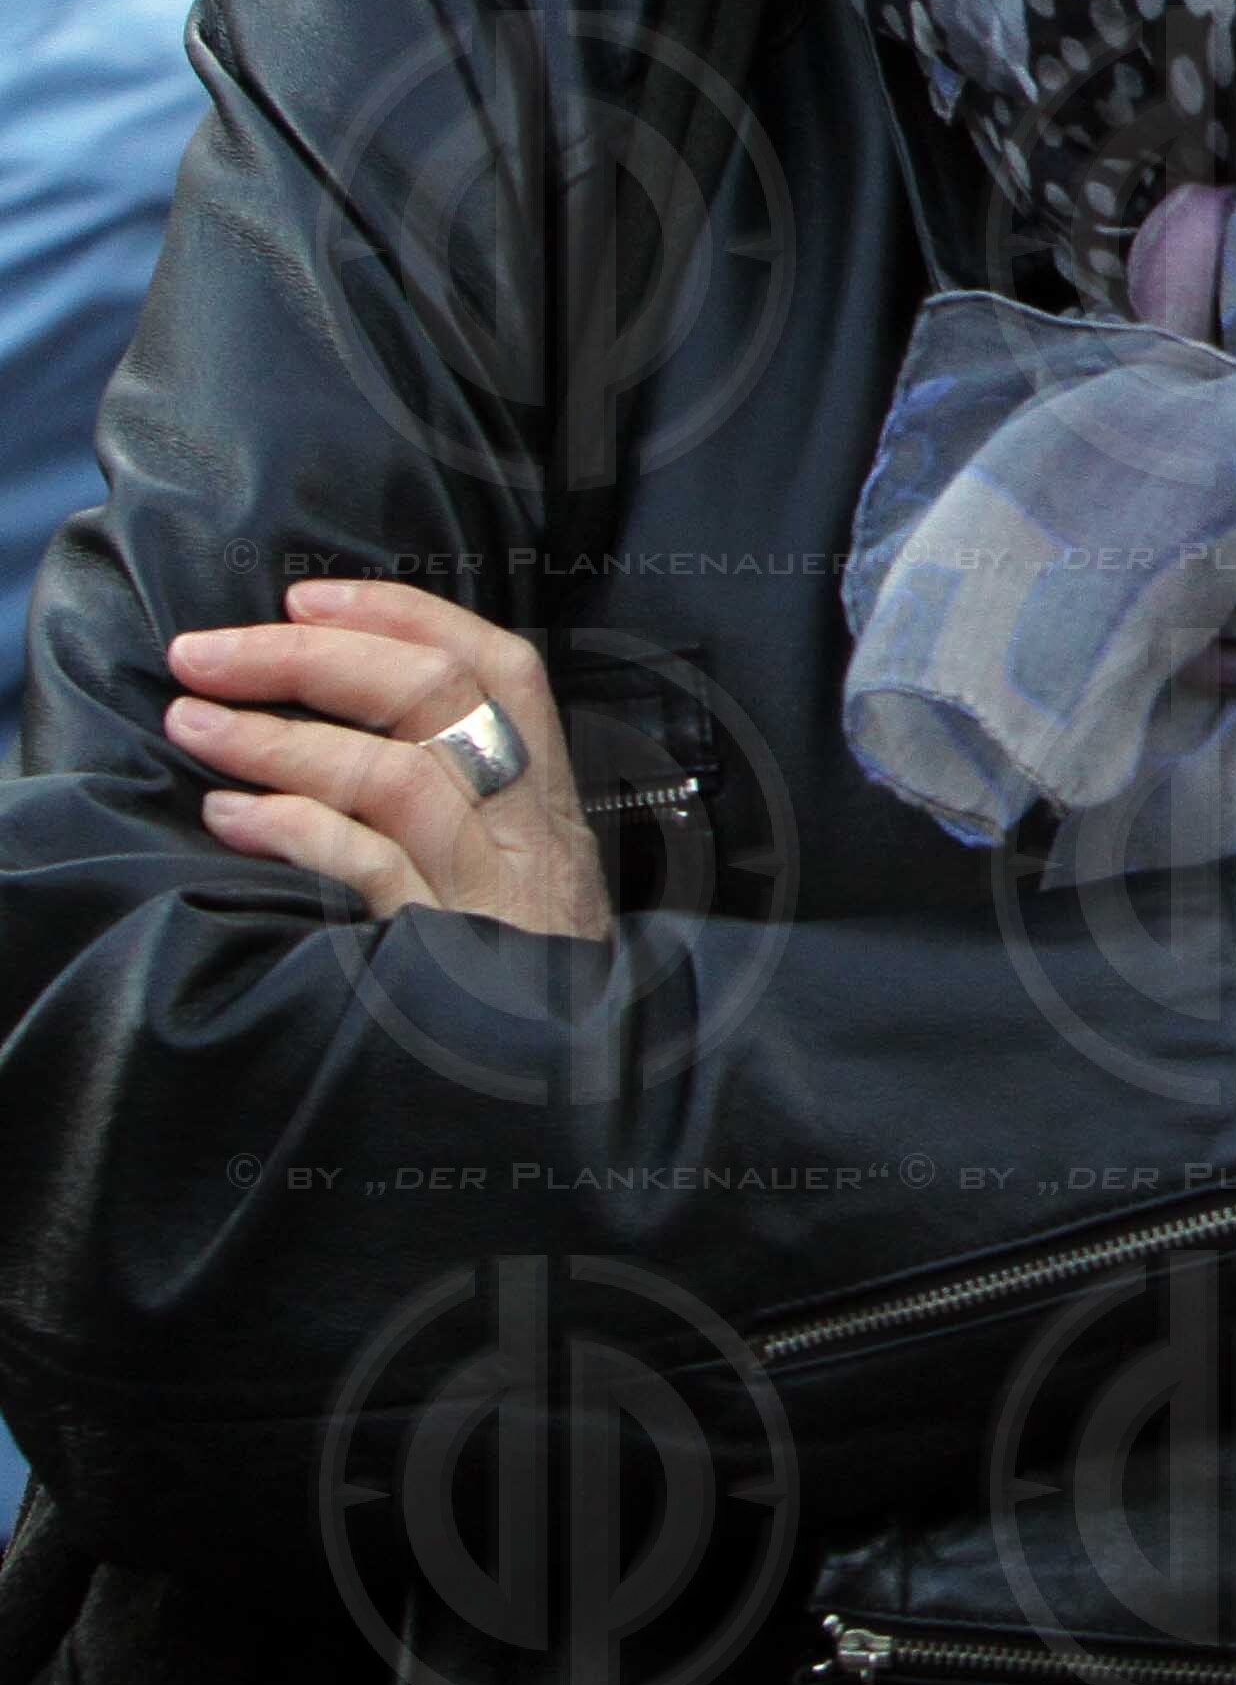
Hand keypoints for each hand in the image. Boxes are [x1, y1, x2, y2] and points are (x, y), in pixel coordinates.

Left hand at [164, 579, 612, 940]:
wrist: (596, 1088)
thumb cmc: (544, 974)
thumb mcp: (524, 869)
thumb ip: (465, 799)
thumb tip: (348, 722)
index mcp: (551, 794)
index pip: (501, 666)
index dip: (404, 614)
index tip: (305, 596)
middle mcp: (533, 827)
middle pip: (439, 700)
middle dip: (312, 658)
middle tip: (205, 650)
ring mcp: (497, 887)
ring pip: (399, 777)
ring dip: (280, 739)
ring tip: (190, 724)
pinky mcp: (456, 951)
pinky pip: (373, 873)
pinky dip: (297, 832)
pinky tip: (231, 820)